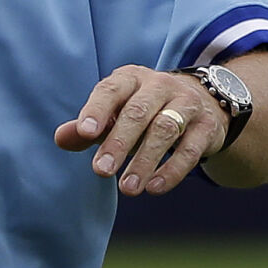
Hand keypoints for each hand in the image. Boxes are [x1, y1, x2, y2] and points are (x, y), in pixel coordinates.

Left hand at [54, 64, 228, 195]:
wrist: (200, 102)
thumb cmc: (144, 111)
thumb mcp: (115, 114)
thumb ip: (87, 128)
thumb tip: (60, 139)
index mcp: (130, 79)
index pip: (111, 90)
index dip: (97, 110)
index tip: (85, 134)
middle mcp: (159, 86)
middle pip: (138, 112)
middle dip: (119, 142)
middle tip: (101, 171)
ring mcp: (186, 104)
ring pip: (165, 130)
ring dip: (144, 160)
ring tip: (127, 189)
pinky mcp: (206, 126)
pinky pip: (190, 149)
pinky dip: (172, 170)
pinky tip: (154, 187)